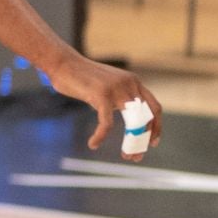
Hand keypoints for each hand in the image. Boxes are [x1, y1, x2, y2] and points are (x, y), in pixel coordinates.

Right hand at [46, 55, 163, 154]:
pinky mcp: (101, 95)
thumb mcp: (107, 85)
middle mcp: (130, 84)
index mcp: (133, 82)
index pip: (154, 107)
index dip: (156, 126)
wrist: (61, 62)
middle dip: (144, 139)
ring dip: (132, 142)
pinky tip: (93, 144)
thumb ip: (118, 96)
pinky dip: (100, 136)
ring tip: (126, 155)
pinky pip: (106, 123)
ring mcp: (116, 89)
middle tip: (137, 155)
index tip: (152, 142)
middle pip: (147, 118)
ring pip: (133, 122)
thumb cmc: (79, 75)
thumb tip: (124, 112)